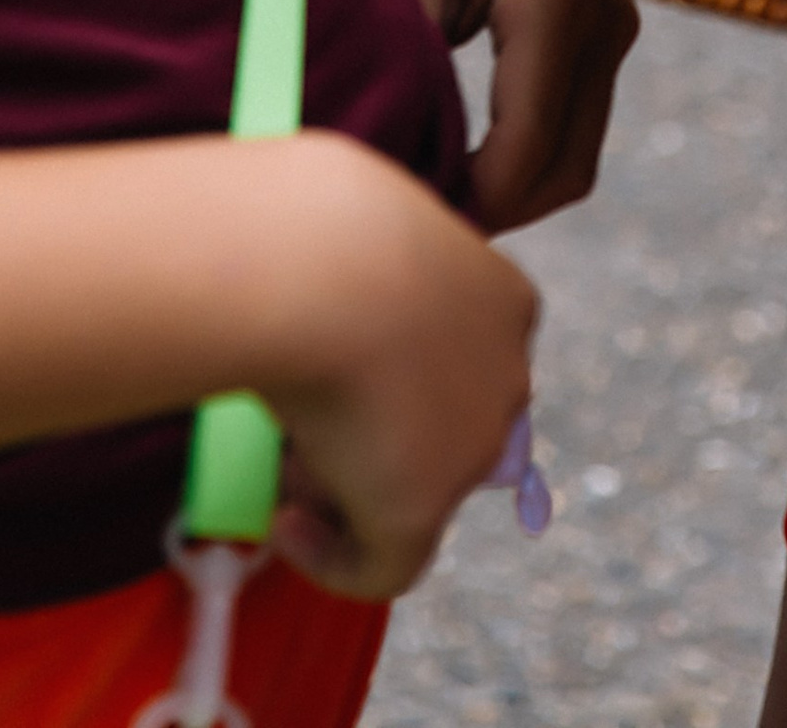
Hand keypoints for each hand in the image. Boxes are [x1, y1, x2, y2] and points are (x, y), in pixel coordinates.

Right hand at [260, 133, 537, 597]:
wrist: (319, 262)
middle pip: (439, 432)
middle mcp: (507, 375)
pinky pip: (385, 564)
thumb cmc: (322, 222)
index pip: (459, 363)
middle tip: (298, 437)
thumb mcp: (361, 231)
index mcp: (505, 301)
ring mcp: (474, 445)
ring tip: (280, 468)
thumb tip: (312, 301)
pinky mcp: (424, 506)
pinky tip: (286, 524)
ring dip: (348, 492)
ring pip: (412, 493)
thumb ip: (364, 276)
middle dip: (371, 441)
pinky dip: (333, 559)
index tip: (329, 374)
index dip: (393, 381)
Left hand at [311, 0, 639, 232]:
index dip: (467, 213)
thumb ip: (414, 96)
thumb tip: (407, 202)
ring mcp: (616, 6)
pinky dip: (528, 143)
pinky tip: (464, 150)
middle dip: (494, 209)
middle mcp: (604, 5)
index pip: (525, 157)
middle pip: (566, 166)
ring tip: (431, 189)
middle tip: (413, 224)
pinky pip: (577, 107)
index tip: (402, 227)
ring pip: (576, 144)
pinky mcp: (608, 7)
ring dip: (512, 180)